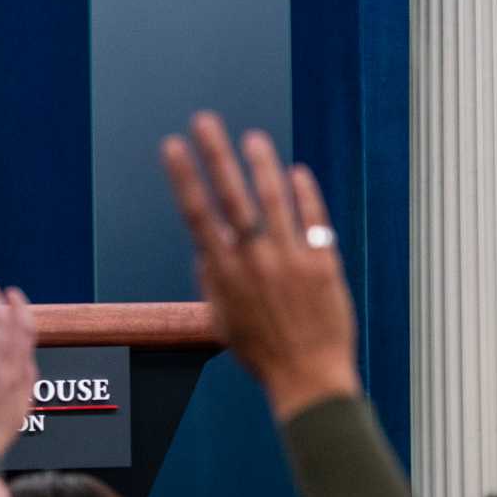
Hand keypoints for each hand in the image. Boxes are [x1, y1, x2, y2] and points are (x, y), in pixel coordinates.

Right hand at [161, 112, 359, 419]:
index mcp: (224, 273)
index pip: (198, 214)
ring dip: (261, 164)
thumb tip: (208, 245)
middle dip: (215, 154)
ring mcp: (291, 259)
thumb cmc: (260, 351)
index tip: (173, 147)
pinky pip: (314, 219)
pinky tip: (296, 173)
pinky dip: (304, 195)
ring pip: (274, 199)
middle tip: (203, 121)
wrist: (308, 376)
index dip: (184, 177)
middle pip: (231, 196)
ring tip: (252, 138)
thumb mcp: (222, 318)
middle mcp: (255, 260)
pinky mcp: (323, 263)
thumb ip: (213, 278)